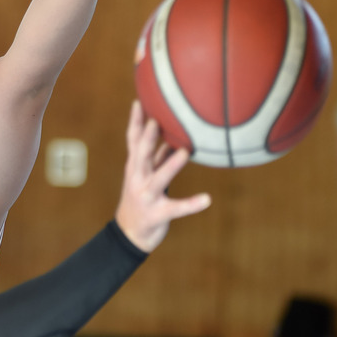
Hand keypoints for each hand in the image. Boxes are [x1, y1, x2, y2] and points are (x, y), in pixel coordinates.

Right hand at [115, 101, 210, 251]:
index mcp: (135, 167)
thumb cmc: (141, 198)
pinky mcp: (158, 214)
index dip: (135, 122)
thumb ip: (157, 158)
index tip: (139, 102)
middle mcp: (138, 179)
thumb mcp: (146, 176)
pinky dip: (191, 204)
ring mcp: (146, 196)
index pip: (133, 141)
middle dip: (148, 138)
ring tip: (185, 152)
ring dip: (171, 165)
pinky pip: (176, 208)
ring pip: (159, 178)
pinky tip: (206, 199)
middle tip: (156, 120)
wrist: (130, 233)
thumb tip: (171, 138)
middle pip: (141, 155)